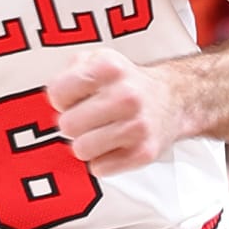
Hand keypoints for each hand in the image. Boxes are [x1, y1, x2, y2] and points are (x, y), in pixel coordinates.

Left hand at [49, 51, 186, 175]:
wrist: (173, 100)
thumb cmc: (126, 83)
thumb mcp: (96, 60)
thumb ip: (68, 72)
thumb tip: (55, 101)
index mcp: (110, 67)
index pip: (58, 93)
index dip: (61, 99)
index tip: (75, 99)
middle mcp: (126, 95)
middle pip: (67, 125)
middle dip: (73, 124)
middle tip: (87, 119)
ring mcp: (137, 125)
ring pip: (82, 150)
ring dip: (86, 144)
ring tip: (99, 133)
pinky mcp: (144, 152)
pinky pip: (100, 168)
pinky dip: (102, 160)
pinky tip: (114, 146)